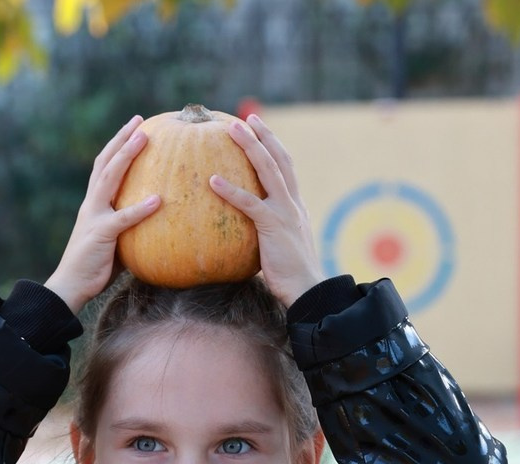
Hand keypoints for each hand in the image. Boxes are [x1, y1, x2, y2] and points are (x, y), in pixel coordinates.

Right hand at [44, 116, 161, 314]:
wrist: (70, 286)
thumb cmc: (94, 268)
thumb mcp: (114, 242)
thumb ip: (128, 228)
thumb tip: (154, 222)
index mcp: (92, 205)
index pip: (103, 168)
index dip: (116, 147)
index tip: (133, 129)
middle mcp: (91, 205)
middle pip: (105, 163)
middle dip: (121, 139)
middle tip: (139, 120)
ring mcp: (94, 217)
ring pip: (110, 179)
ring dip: (127, 156)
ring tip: (145, 137)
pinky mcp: (101, 235)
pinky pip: (123, 219)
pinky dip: (140, 209)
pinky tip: (158, 200)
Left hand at [209, 114, 322, 308]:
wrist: (307, 290)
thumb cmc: (291, 276)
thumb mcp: (279, 248)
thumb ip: (267, 234)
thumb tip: (247, 236)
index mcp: (295, 206)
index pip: (285, 168)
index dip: (272, 147)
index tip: (259, 131)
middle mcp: (292, 203)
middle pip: (278, 159)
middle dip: (262, 136)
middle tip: (245, 118)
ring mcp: (285, 211)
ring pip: (267, 170)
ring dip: (249, 146)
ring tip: (230, 129)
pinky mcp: (273, 226)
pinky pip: (249, 203)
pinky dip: (231, 190)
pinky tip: (212, 181)